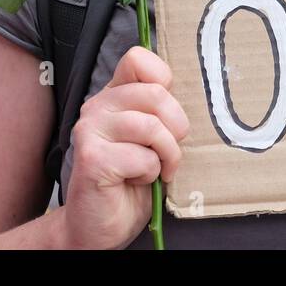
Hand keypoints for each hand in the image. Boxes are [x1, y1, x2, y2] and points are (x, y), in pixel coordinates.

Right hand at [59, 46, 189, 249]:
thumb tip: (195, 88)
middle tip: (170, 152)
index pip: (139, 59)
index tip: (167, 116)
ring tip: (157, 169)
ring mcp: (90, 130)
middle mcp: (97, 106)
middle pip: (155, 93)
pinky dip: (150, 173)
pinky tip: (136, 180)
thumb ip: (162, 111)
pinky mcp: (92, 158)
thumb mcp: (155, 138)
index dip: (164, 83)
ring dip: (166, 155)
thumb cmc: (133, 181)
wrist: (100, 226)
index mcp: (114, 96)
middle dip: (176, 128)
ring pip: (152, 126)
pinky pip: (143, 157)